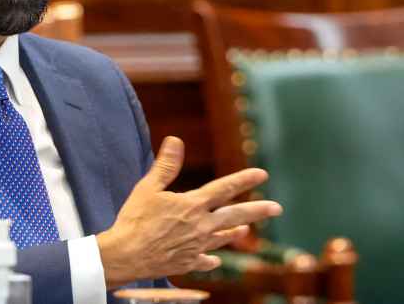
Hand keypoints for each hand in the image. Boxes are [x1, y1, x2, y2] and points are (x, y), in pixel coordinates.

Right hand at [96, 136, 281, 288]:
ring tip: (246, 230)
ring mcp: (196, 247)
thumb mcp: (148, 188)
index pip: (225, 188)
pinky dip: (210, 259)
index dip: (244, 180)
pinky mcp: (187, 263)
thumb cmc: (135, 220)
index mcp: (193, 205)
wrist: (126, 256)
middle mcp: (200, 226)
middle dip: (257, 210)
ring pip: (222, 238)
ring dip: (235, 232)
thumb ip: (166, 165)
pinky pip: (204, 261)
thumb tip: (176, 140)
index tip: (263, 174)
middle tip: (277, 208)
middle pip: (234, 216)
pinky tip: (214, 260)